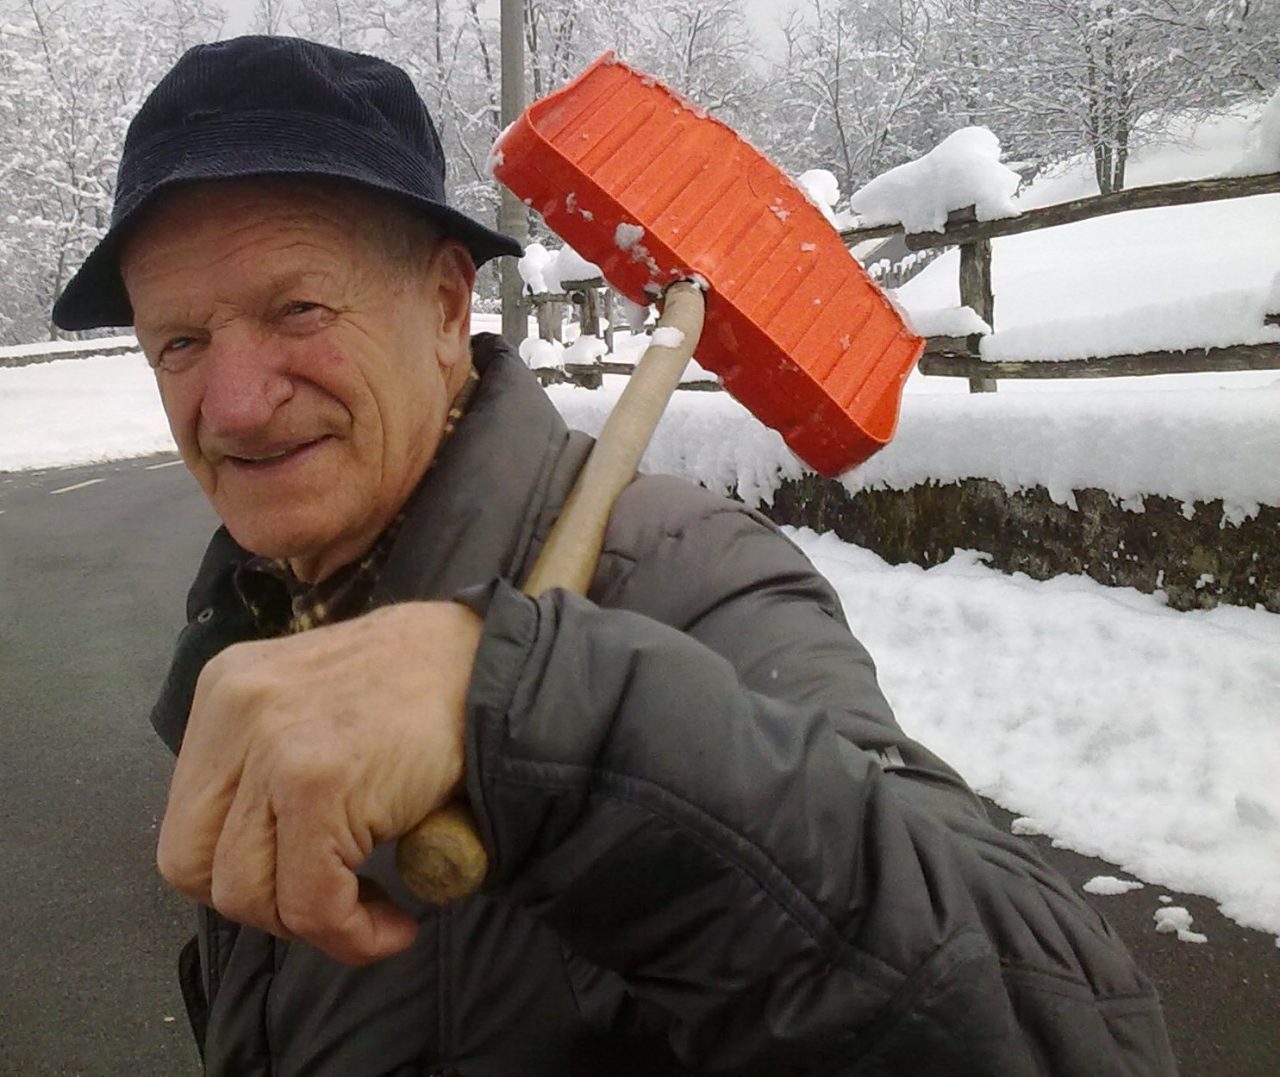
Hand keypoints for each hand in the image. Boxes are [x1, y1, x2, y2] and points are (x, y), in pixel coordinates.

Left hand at [156, 600, 482, 965]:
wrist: (498, 664)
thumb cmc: (425, 687)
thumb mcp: (318, 704)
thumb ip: (272, 762)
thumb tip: (267, 861)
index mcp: (227, 688)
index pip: (189, 821)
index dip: (242, 870)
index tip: (304, 879)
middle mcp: (235, 710)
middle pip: (193, 864)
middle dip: (264, 901)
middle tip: (331, 897)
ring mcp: (271, 746)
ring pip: (247, 894)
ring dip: (314, 923)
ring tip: (372, 910)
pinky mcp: (317, 784)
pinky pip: (313, 904)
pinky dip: (355, 935)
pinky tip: (397, 923)